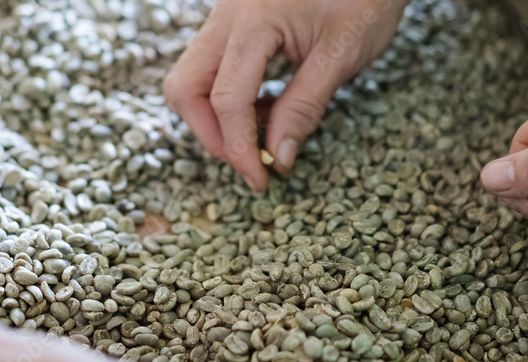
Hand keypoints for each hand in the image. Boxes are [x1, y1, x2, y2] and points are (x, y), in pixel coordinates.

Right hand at [163, 0, 407, 190]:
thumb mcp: (343, 54)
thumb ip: (305, 107)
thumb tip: (277, 157)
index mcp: (255, 18)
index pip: (227, 98)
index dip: (239, 147)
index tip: (259, 179)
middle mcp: (227, 15)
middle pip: (184, 87)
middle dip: (210, 132)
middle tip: (246, 159)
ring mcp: (225, 17)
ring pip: (190, 78)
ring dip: (215, 117)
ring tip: (261, 134)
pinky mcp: (232, 24)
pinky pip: (212, 68)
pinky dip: (228, 98)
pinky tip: (266, 109)